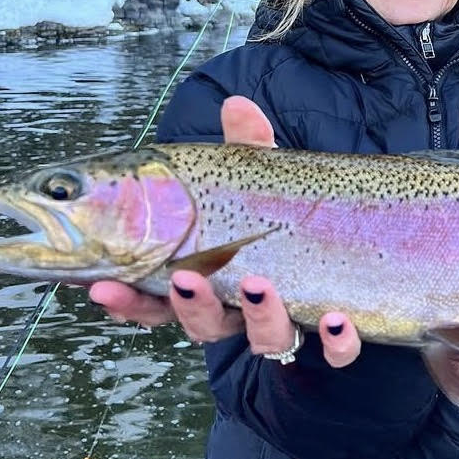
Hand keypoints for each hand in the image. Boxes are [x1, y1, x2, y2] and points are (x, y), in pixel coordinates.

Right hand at [89, 96, 361, 366]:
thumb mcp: (264, 183)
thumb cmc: (287, 223)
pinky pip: (337, 354)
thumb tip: (238, 105)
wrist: (356, 257)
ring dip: (260, 317)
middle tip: (185, 278)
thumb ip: (249, 150)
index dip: (129, 300)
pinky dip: (336, 343)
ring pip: (266, 339)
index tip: (102, 287)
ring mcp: (290, 326)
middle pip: (206, 325)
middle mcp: (244, 312)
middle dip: (191, 306)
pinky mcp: (339, 341)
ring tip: (259, 285)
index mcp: (212, 280)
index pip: (158, 298)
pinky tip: (337, 320)